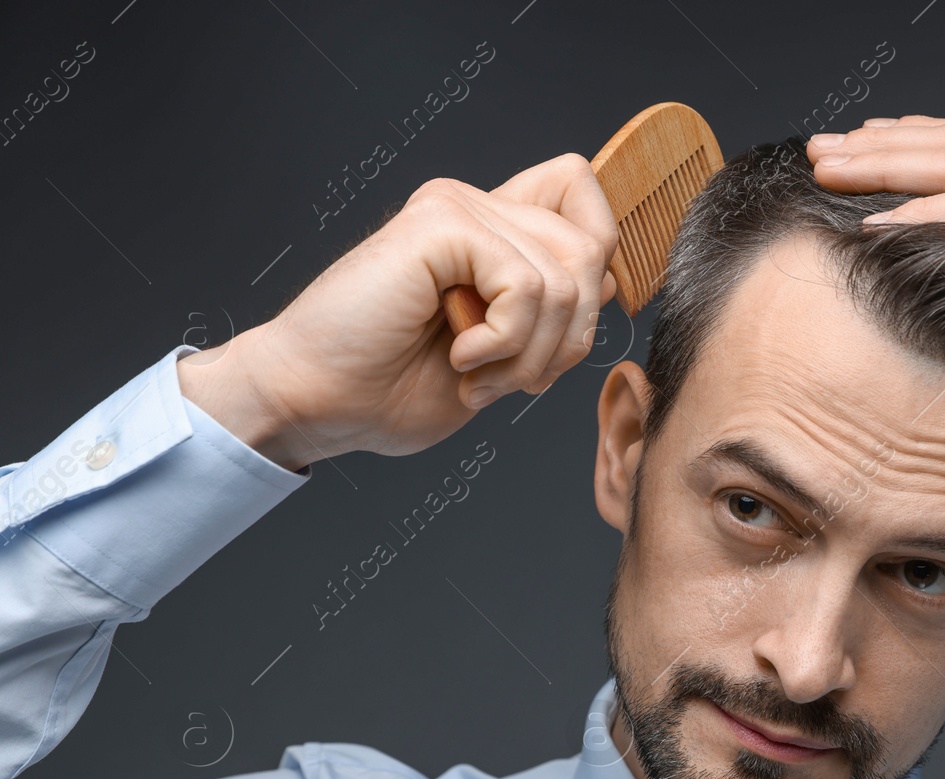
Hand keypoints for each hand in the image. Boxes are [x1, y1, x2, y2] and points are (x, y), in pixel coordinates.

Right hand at [179, 154, 618, 469]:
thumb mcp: (503, 356)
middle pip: (593, 250)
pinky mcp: (440, 224)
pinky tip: (460, 355)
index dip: (597, 267)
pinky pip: (528, 286)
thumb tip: (613, 279)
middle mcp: (478, 207)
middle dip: (569, 338)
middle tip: (510, 377)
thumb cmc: (393, 388)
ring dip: (532, 352)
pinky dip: (505, 341)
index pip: (585, 197)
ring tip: (478, 371)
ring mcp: (458, 208)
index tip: (553, 337)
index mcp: (493, 231)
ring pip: (567, 278)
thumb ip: (552, 313)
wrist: (316, 400)